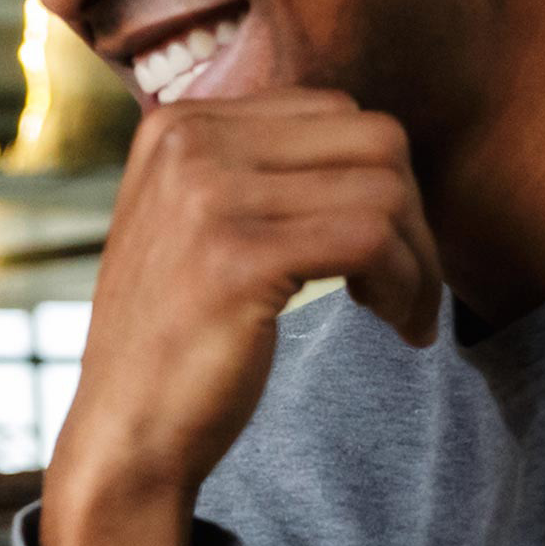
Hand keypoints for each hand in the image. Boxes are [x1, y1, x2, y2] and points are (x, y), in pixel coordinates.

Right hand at [42, 90, 442, 545]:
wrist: (125, 433)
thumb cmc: (179, 340)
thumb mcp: (198, 225)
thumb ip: (259, 171)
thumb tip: (380, 151)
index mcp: (179, 125)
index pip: (334, 111)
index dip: (379, 179)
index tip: (380, 250)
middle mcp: (189, 142)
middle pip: (372, 139)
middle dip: (413, 215)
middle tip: (408, 284)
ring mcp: (210, 195)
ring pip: (385, 190)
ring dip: (419, 260)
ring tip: (404, 312)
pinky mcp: (239, 256)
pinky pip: (373, 240)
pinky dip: (408, 285)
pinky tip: (396, 325)